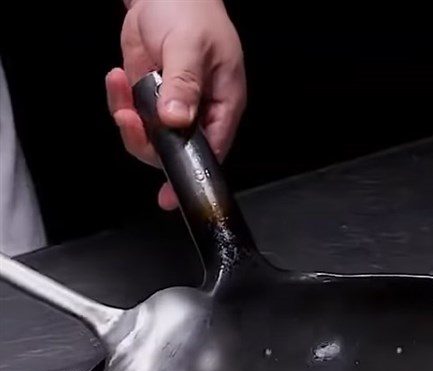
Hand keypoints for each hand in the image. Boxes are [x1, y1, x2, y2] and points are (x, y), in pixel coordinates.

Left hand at [105, 0, 245, 209]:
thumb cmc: (192, 12)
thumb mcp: (190, 46)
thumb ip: (184, 84)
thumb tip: (176, 120)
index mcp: (223, 108)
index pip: (209, 153)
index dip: (189, 176)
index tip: (169, 197)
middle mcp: (199, 115)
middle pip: (174, 152)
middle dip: (148, 143)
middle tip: (128, 119)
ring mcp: (172, 108)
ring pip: (150, 138)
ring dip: (128, 121)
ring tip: (120, 87)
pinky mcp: (149, 98)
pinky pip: (132, 115)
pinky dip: (119, 102)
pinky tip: (116, 78)